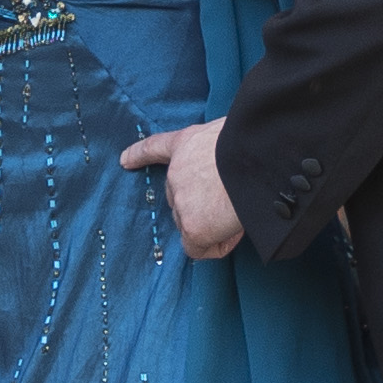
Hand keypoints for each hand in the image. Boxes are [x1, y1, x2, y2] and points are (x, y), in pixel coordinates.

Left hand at [124, 118, 244, 258]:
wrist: (258, 160)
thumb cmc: (253, 142)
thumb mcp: (230, 134)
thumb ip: (217, 151)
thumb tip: (227, 170)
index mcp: (186, 143)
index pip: (155, 148)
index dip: (139, 155)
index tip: (124, 160)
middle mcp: (176, 173)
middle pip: (179, 198)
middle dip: (200, 205)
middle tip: (230, 202)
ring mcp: (181, 202)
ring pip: (191, 223)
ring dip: (213, 224)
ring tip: (240, 211)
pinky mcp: (192, 227)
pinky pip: (199, 248)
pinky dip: (217, 246)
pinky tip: (235, 232)